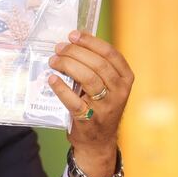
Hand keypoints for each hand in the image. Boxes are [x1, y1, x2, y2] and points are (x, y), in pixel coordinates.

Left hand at [48, 30, 133, 176]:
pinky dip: (61, 88)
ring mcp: (106, 107)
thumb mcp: (106, 86)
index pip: (111, 54)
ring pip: (88, 79)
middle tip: (58, 48)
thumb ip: (96, 66)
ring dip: (68, 65)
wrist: (98, 141)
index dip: (91, 42)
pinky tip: (51, 79)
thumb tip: (72, 42)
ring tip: (53, 61)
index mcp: (125, 79)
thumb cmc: (99, 105)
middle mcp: (120, 92)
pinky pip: (74, 101)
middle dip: (75, 52)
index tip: (73, 35)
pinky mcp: (89, 120)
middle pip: (98, 64)